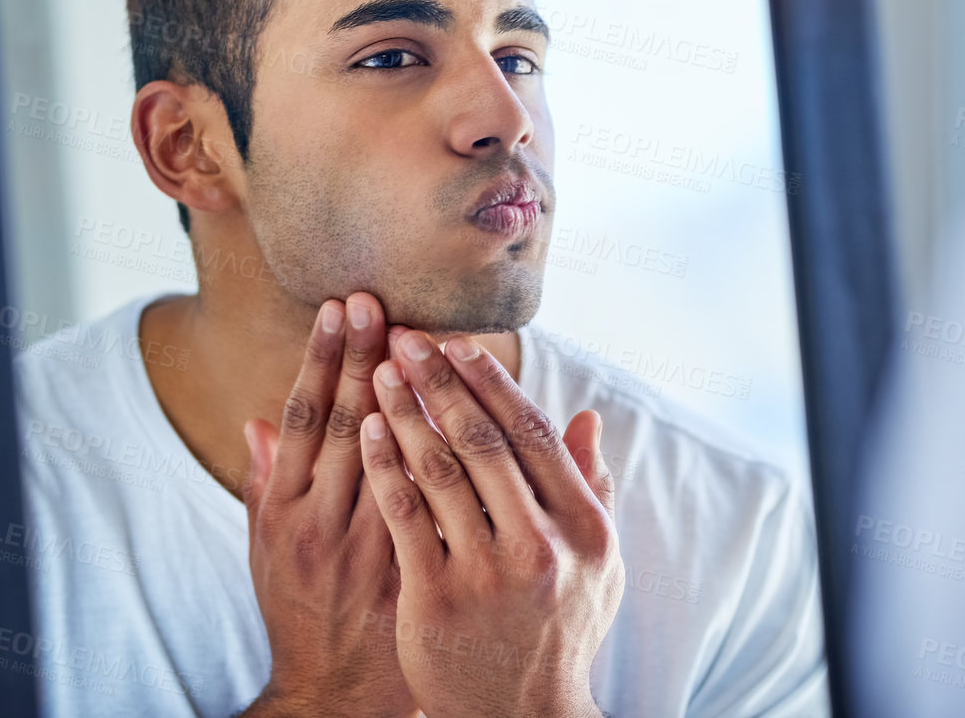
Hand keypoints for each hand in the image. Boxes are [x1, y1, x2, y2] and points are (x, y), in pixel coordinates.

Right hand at [238, 293, 419, 717]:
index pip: (303, 418)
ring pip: (393, 457)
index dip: (319, 359)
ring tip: (419, 336)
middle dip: (362, 358)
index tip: (337, 307)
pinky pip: (431, 502)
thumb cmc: (298, 607)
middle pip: (347, 426)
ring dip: (408, 394)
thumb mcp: (264, 549)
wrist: (335, 691)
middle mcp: (321, 526)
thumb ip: (264, 482)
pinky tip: (458, 412)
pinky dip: (443, 455)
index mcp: (283, 511)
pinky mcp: (408, 569)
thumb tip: (255, 420)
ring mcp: (369, 549)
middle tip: (377, 299)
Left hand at [360, 329, 623, 717]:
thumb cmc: (559, 629)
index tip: (459, 341)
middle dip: (441, 381)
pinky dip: (386, 465)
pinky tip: (366, 431)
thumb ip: (591, 488)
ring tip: (379, 370)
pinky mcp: (437, 600)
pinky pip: (405, 516)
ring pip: (440, 471)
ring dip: (406, 412)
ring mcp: (488, 575)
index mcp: (583, 529)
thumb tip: (587, 417)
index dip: (493, 382)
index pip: (534, 434)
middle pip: (484, 442)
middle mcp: (541, 547)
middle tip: (406, 335)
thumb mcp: (598, 565)